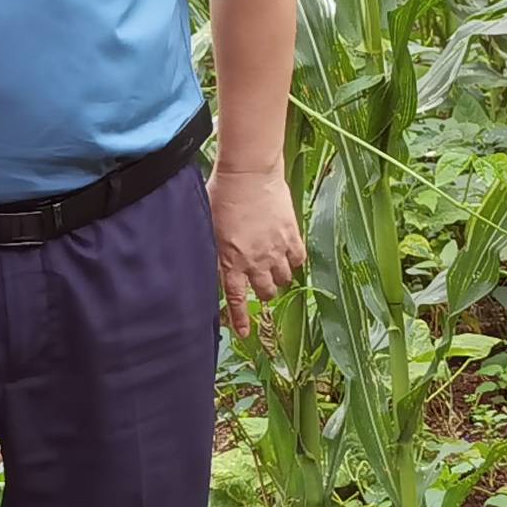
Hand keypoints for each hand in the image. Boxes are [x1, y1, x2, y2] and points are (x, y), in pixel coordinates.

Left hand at [210, 165, 306, 337]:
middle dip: (263, 292)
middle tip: (260, 282)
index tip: (244, 333)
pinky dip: (294, 261)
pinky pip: (299, 260)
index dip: (240, 318)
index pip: (236, 299)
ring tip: (274, 266)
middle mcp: (255, 261)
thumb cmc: (221, 195)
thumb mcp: (207, 227)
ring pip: (284, 280)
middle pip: (265, 292)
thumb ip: (213, 251)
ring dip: (279, 277)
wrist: (249, 173)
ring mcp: (276, 250)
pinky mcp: (292, 236)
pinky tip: (288, 253)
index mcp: (230, 261)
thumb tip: (213, 266)